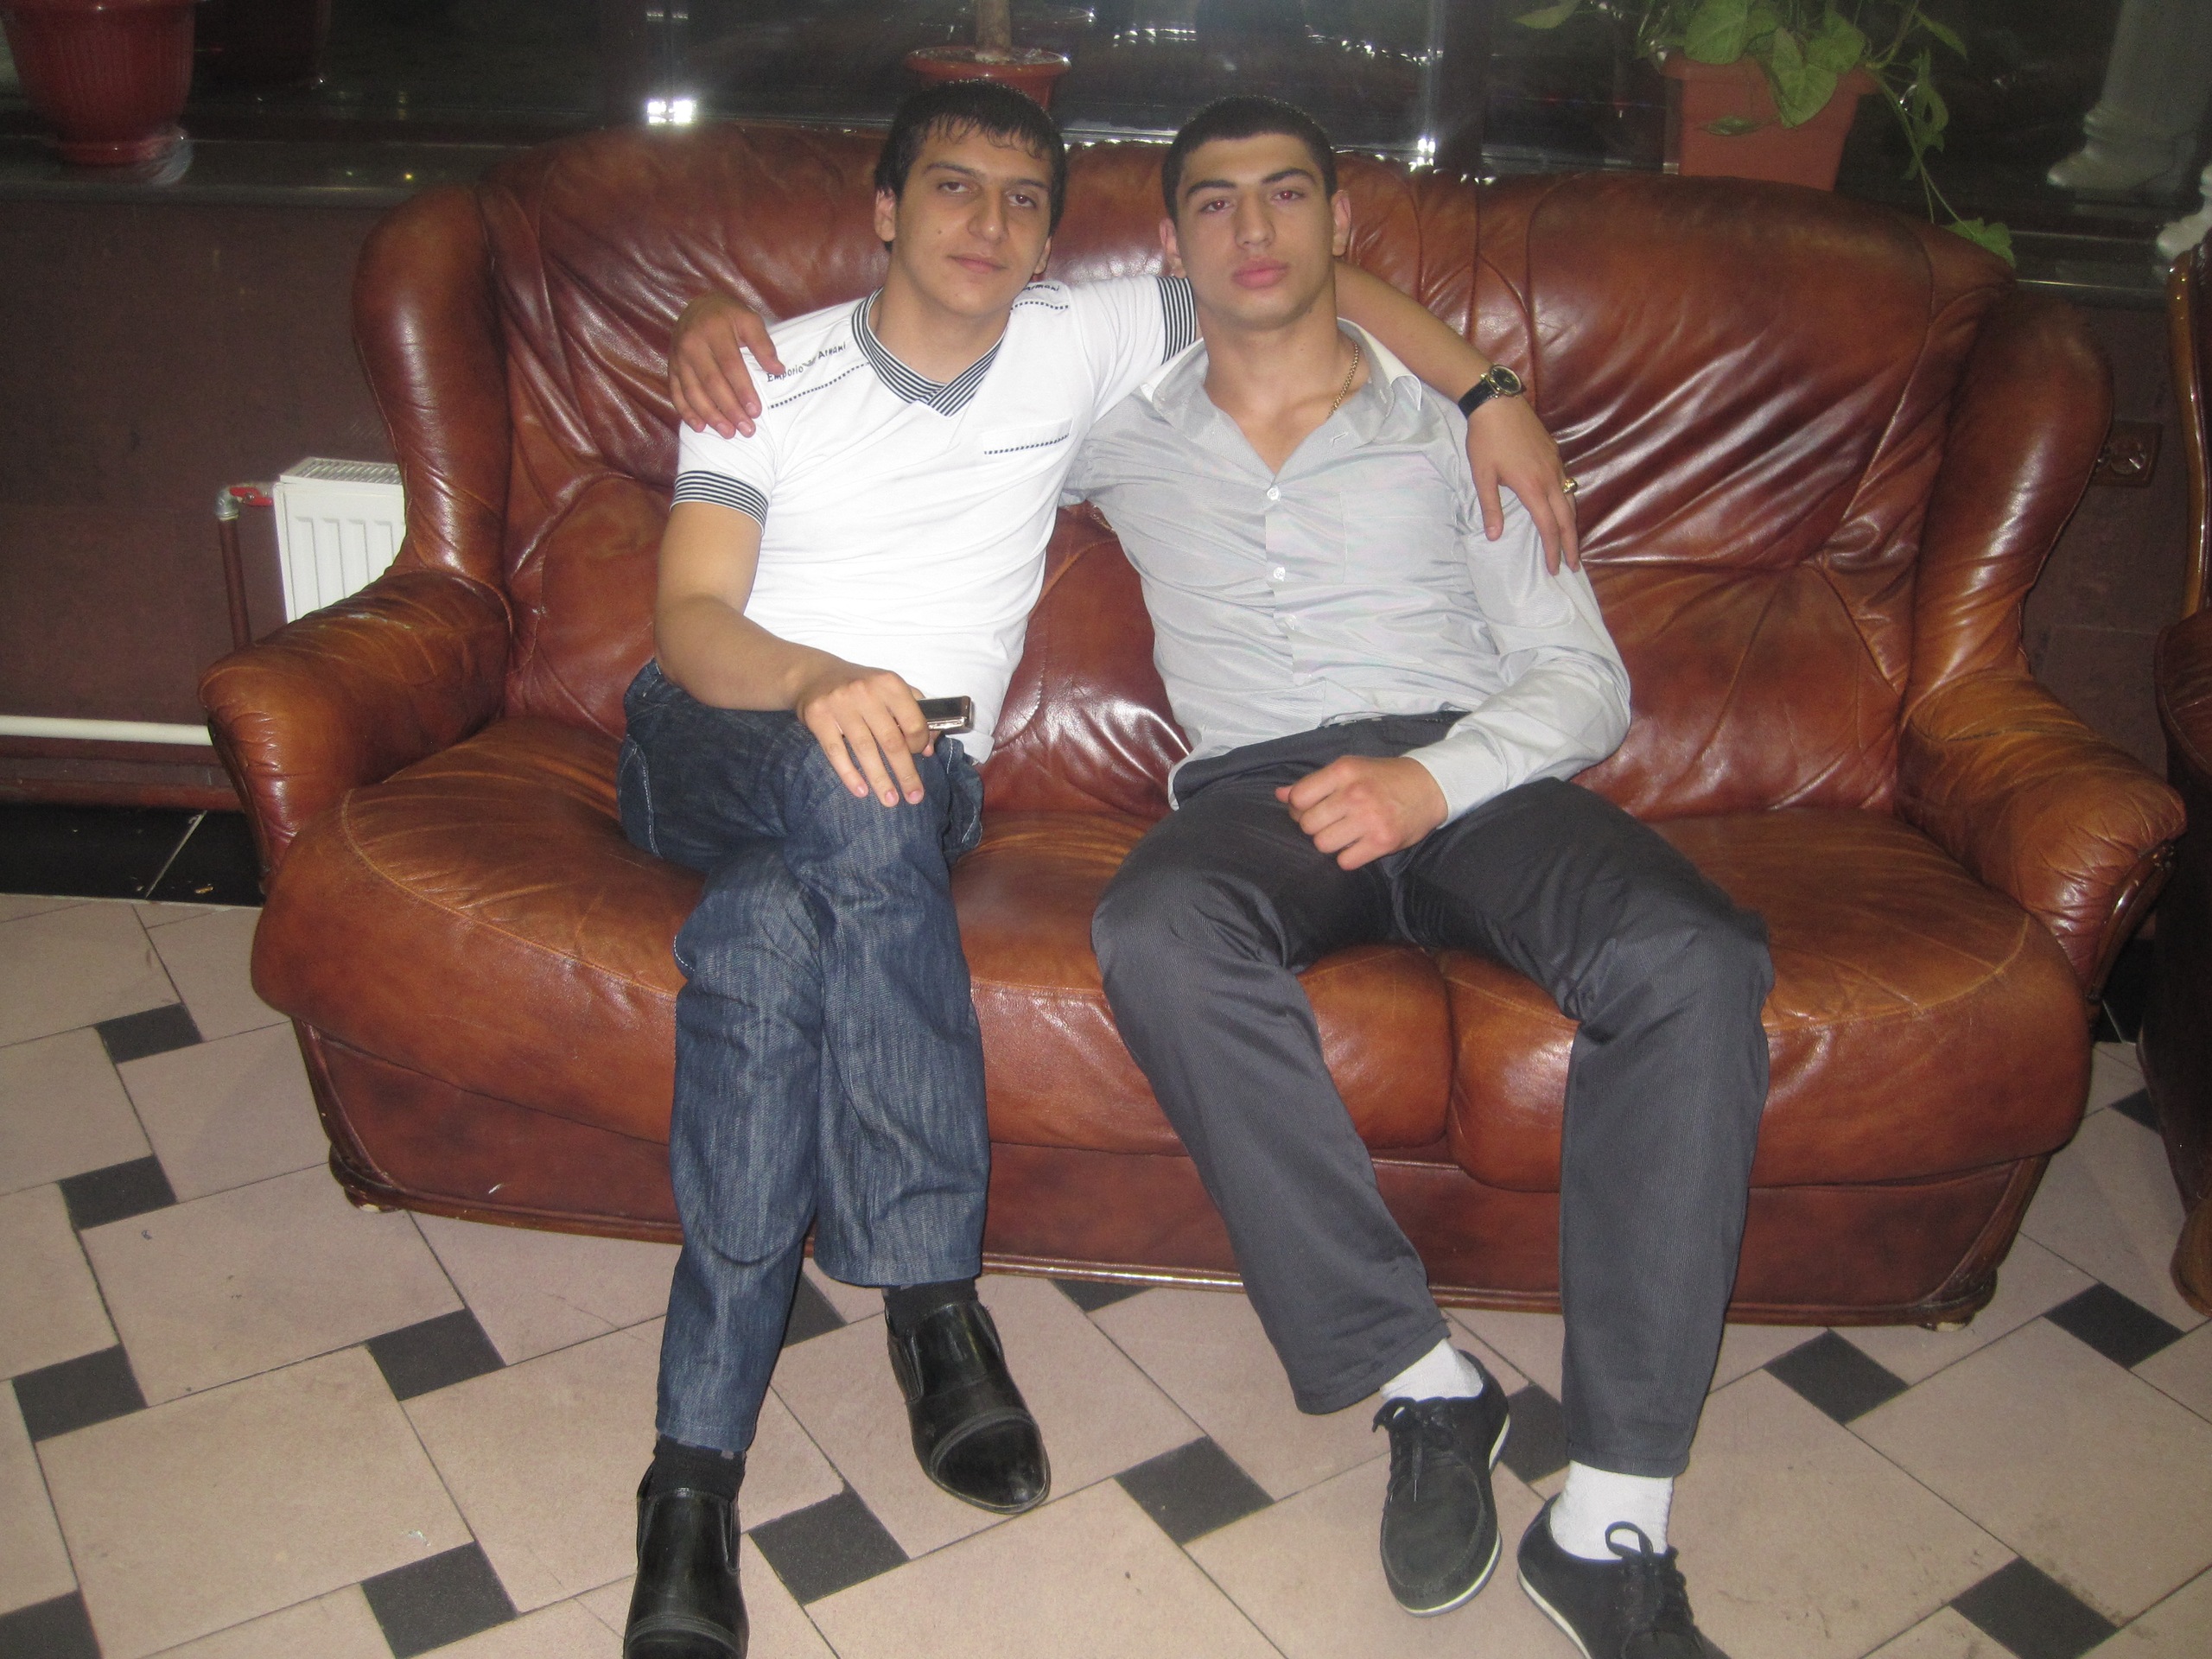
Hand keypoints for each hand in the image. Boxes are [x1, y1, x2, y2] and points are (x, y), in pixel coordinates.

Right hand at [670, 291, 784, 437]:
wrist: (698, 306)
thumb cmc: (729, 315)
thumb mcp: (749, 319)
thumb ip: (763, 344)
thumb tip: (777, 370)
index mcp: (714, 331)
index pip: (730, 366)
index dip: (743, 390)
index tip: (756, 411)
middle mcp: (692, 345)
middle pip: (712, 383)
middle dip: (729, 409)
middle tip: (746, 429)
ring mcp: (678, 357)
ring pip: (693, 392)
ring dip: (710, 416)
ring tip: (728, 433)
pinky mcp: (671, 367)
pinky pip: (676, 393)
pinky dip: (686, 412)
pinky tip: (700, 427)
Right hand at [793, 661, 933, 806]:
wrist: (815, 674)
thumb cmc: (862, 686)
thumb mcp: (890, 688)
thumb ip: (915, 711)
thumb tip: (928, 747)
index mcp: (889, 684)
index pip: (913, 722)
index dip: (919, 744)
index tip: (920, 757)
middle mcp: (866, 692)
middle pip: (891, 741)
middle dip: (905, 773)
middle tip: (914, 797)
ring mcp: (840, 704)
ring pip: (865, 750)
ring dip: (880, 779)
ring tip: (890, 800)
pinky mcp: (818, 717)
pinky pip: (836, 752)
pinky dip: (849, 774)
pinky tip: (861, 791)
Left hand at [1276, 756, 1447, 870]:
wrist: (1430, 786)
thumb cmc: (1384, 777)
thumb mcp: (1350, 769)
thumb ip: (1314, 783)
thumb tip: (1279, 795)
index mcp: (1344, 771)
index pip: (1298, 797)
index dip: (1298, 807)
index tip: (1310, 808)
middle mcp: (1355, 794)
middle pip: (1308, 824)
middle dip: (1314, 826)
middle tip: (1331, 822)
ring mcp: (1369, 819)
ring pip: (1323, 844)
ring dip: (1330, 843)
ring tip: (1345, 833)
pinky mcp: (1382, 841)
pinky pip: (1345, 861)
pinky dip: (1348, 857)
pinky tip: (1358, 845)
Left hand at [1467, 394, 1579, 574]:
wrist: (1498, 403)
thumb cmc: (1485, 440)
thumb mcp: (1482, 476)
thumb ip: (1491, 508)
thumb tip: (1494, 536)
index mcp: (1532, 488)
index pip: (1548, 528)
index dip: (1553, 551)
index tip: (1554, 568)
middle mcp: (1550, 478)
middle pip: (1567, 519)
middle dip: (1571, 544)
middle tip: (1574, 565)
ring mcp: (1555, 465)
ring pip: (1571, 501)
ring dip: (1572, 525)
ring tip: (1571, 543)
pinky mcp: (1555, 454)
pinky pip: (1567, 484)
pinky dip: (1569, 504)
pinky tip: (1563, 509)